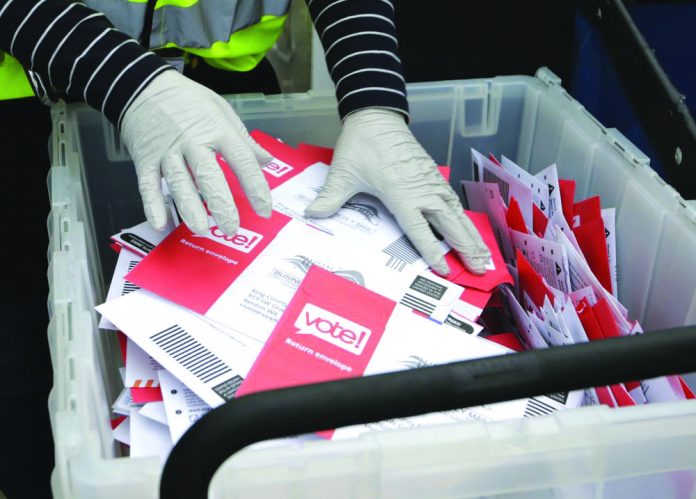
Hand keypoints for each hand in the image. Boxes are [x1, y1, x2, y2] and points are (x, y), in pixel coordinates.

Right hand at [120, 70, 271, 234]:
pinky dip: (152, 205)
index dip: (255, 187)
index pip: (241, 161)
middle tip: (231, 228)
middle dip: (221, 205)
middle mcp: (192, 141)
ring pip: (179, 183)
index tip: (264, 210)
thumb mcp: (222, 110)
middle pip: (209, 176)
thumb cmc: (187, 100)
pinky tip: (160, 223)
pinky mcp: (145, 159)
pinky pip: (147, 185)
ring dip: (189, 208)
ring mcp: (166, 152)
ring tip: (201, 229)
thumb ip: (244, 140)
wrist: (142, 85)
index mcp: (216, 129)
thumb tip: (266, 161)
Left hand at [305, 109, 490, 274]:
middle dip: (465, 247)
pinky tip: (470, 228)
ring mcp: (429, 182)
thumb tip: (311, 215)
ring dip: (471, 234)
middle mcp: (420, 190)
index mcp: (400, 193)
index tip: (445, 269)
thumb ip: (330, 197)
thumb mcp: (343, 173)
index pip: (420, 228)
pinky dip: (464, 217)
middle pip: (448, 224)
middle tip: (480, 268)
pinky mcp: (432, 174)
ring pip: (456, 213)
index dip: (432, 250)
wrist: (376, 116)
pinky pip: (452, 200)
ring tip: (485, 255)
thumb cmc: (361, 145)